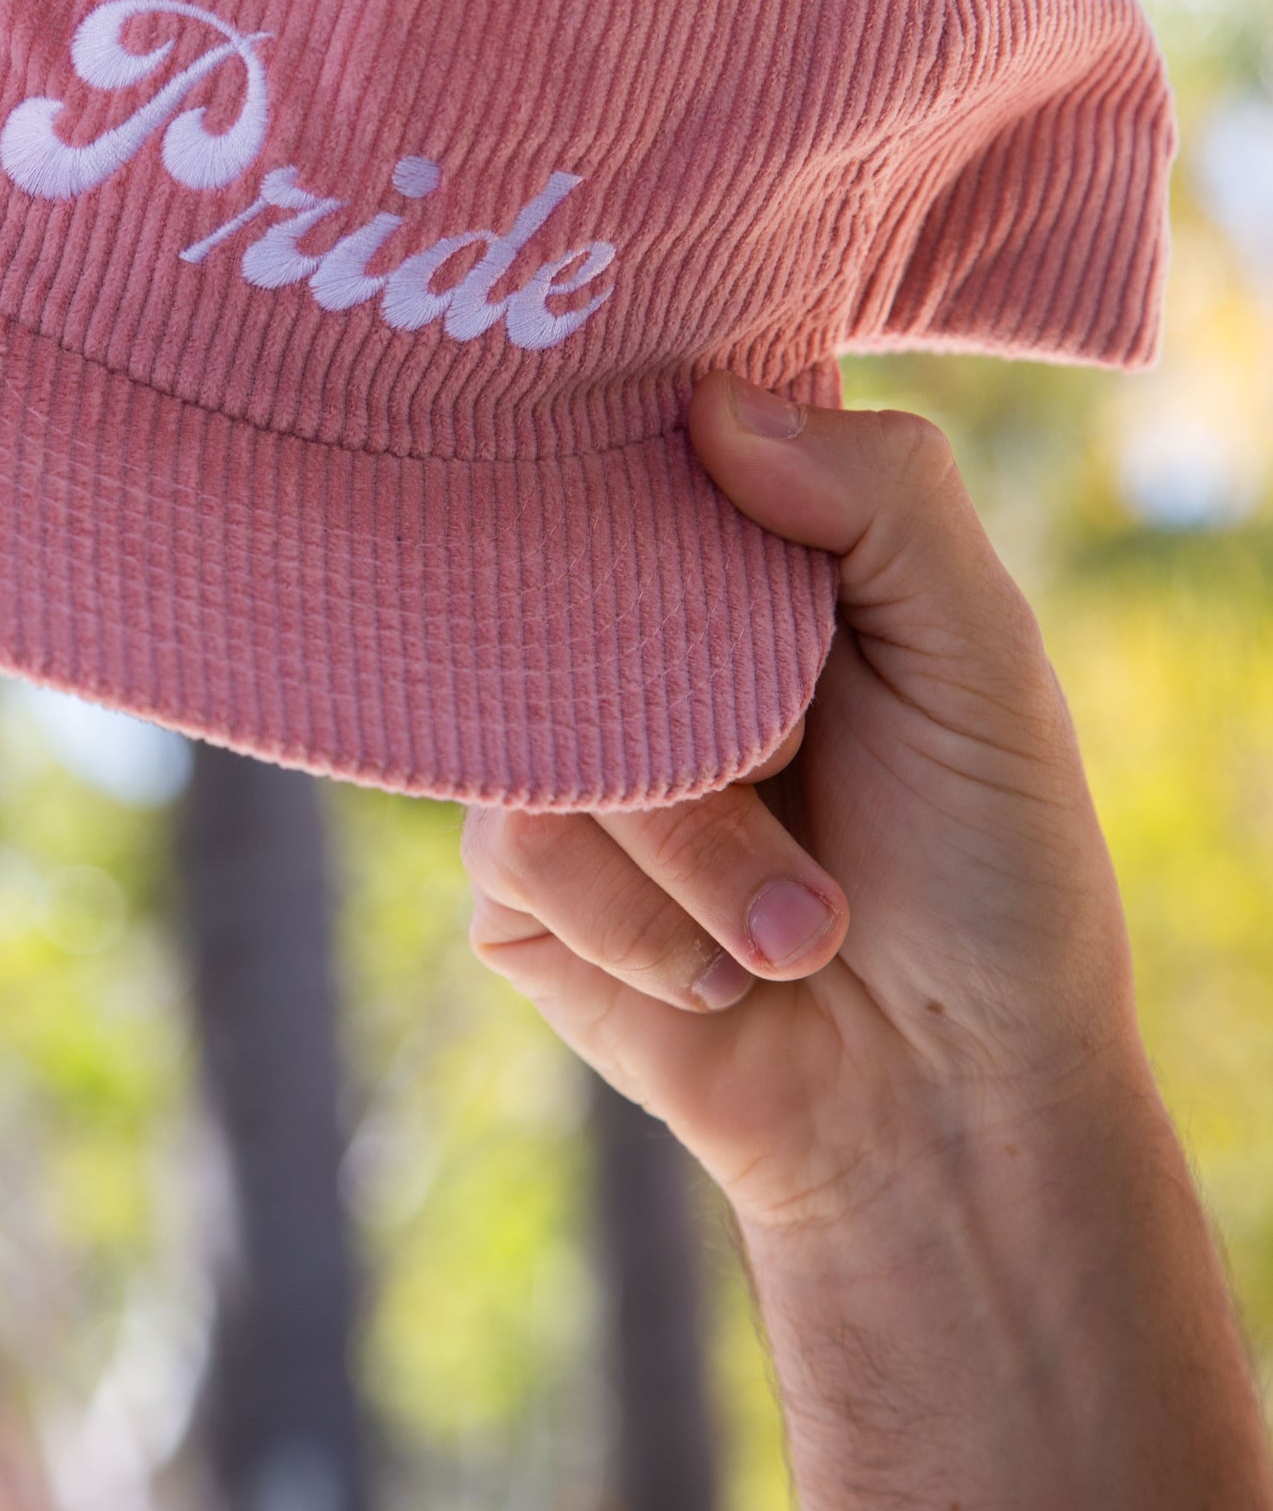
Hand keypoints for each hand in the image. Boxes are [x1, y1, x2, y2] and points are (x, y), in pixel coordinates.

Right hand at [464, 372, 1144, 1231]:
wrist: (949, 1110)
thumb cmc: (993, 874)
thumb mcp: (982, 659)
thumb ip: (883, 500)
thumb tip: (708, 399)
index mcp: (743, 564)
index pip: (650, 445)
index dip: (648, 460)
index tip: (687, 512)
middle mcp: (636, 647)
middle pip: (571, 591)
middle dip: (706, 716)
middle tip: (799, 771)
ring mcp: (566, 762)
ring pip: (542, 739)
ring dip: (695, 852)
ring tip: (802, 928)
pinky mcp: (520, 888)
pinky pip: (516, 850)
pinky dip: (639, 926)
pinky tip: (719, 972)